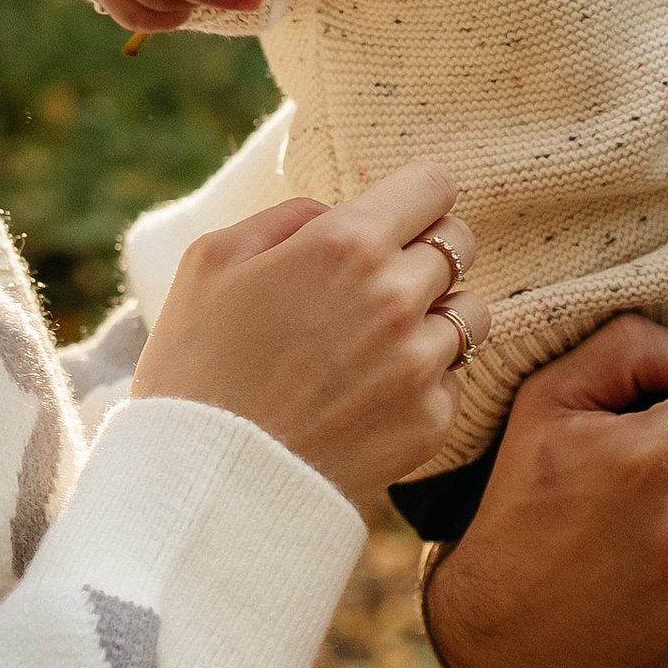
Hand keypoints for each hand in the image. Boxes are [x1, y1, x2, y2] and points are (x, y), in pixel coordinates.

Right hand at [130, 163, 488, 503]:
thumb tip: (337, 213)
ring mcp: (419, 363)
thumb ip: (287, 218)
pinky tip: (371, 395)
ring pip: (470, 313)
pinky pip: (456, 378)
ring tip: (378, 344)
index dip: (413, 199)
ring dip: (435, 318)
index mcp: (345, 245)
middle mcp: (396, 298)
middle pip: (460, 245)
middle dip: (423, 255)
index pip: (434, 185)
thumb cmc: (196, 365)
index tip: (394, 220)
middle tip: (376, 287)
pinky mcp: (431, 421)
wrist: (206, 483)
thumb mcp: (212, 261)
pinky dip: (426, 380)